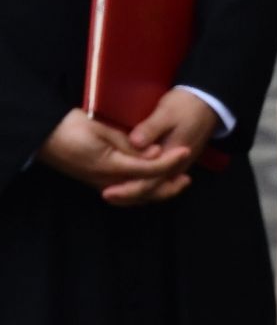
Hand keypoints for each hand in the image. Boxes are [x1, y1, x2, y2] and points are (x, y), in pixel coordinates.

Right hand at [36, 108, 192, 199]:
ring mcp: (102, 185)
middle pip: (147, 192)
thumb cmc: (69, 127)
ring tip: (176, 182)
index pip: (150, 170)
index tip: (186, 151)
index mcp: (110, 166)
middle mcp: (108, 182)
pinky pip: (127, 193)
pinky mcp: (99, 183)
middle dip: (169, 187)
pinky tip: (153, 185)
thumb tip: (154, 154)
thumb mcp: (102, 130)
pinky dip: (144, 191)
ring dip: (159, 191)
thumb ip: (129, 144)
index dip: (170, 161)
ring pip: (138, 197)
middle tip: (187, 178)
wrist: (41, 136)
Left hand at [104, 88, 221, 205]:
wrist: (207, 104)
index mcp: (173, 157)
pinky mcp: (176, 162)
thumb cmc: (185, 106)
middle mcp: (176, 167)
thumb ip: (151, 128)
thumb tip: (134, 143)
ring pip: (156, 188)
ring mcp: (177, 166)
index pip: (149, 183)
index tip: (107, 192)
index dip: (128, 190)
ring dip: (136, 193)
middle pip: (152, 190)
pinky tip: (129, 182)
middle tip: (106, 196)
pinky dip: (144, 185)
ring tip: (114, 193)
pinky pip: (159, 180)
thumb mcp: (167, 113)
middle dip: (129, 196)